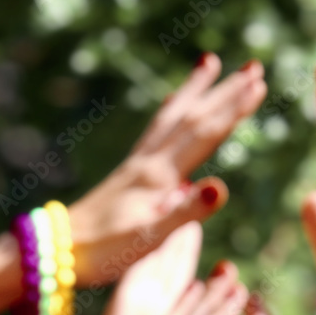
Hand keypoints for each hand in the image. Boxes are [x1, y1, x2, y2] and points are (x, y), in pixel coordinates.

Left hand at [68, 55, 267, 285]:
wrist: (57, 251)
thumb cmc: (105, 252)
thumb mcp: (151, 238)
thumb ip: (188, 212)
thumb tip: (221, 186)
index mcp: (159, 176)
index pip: (204, 134)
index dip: (232, 109)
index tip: (258, 84)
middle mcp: (149, 162)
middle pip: (192, 117)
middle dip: (224, 91)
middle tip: (253, 66)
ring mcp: (138, 164)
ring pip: (172, 116)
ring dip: (195, 89)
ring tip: (210, 63)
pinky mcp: (130, 173)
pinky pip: (156, 130)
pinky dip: (171, 109)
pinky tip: (174, 103)